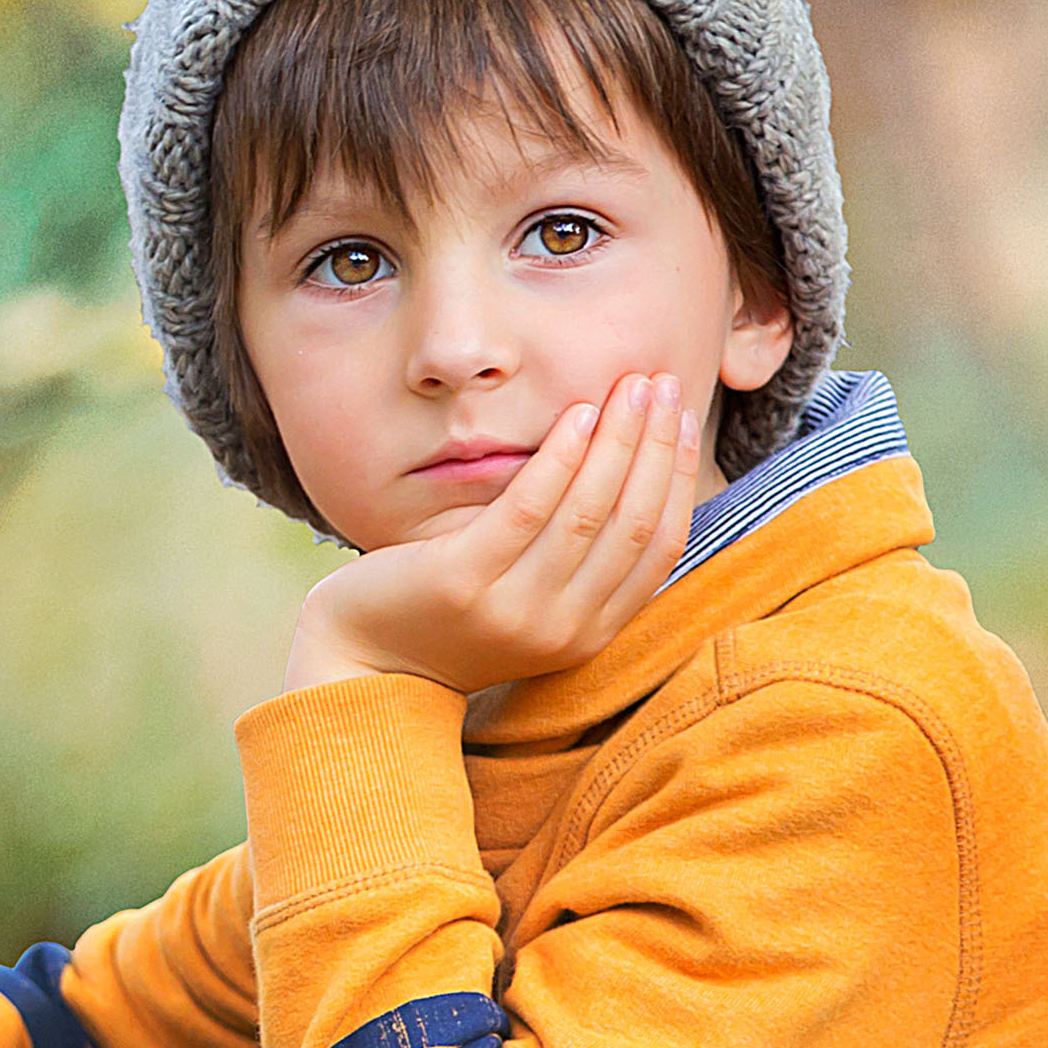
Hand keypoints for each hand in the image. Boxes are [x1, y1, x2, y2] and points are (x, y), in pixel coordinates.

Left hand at [285, 372, 702, 696]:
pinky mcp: (464, 582)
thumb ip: (579, 557)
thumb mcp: (530, 597)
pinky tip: (577, 413)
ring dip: (618, 440)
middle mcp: (560, 629)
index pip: (659, 547)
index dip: (676, 476)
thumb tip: (636, 471)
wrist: (365, 663)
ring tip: (629, 385)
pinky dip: (559, 458)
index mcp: (589, 633)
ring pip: (588, 512)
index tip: (682, 417)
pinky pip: (526, 510)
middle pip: (632, 523)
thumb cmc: (451, 615)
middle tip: (662, 383)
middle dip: (655, 445)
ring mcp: (513, 610)